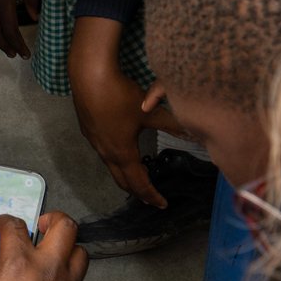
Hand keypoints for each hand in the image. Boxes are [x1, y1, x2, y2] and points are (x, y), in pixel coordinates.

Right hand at [0, 213, 88, 280]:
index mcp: (19, 264)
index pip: (16, 227)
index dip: (5, 221)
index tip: (0, 225)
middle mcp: (49, 272)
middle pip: (66, 227)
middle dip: (52, 220)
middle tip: (39, 229)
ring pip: (80, 254)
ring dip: (65, 250)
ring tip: (50, 259)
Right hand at [69, 19, 166, 205]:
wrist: (88, 75)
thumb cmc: (119, 95)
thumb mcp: (149, 111)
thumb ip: (170, 123)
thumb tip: (192, 133)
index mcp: (122, 152)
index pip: (139, 183)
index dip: (151, 195)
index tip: (162, 204)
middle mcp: (106, 152)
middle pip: (122, 181)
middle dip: (137, 192)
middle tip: (150, 198)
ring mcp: (94, 142)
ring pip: (111, 168)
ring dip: (126, 177)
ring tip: (138, 178)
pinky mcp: (88, 130)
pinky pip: (103, 154)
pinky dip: (116, 162)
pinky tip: (120, 151)